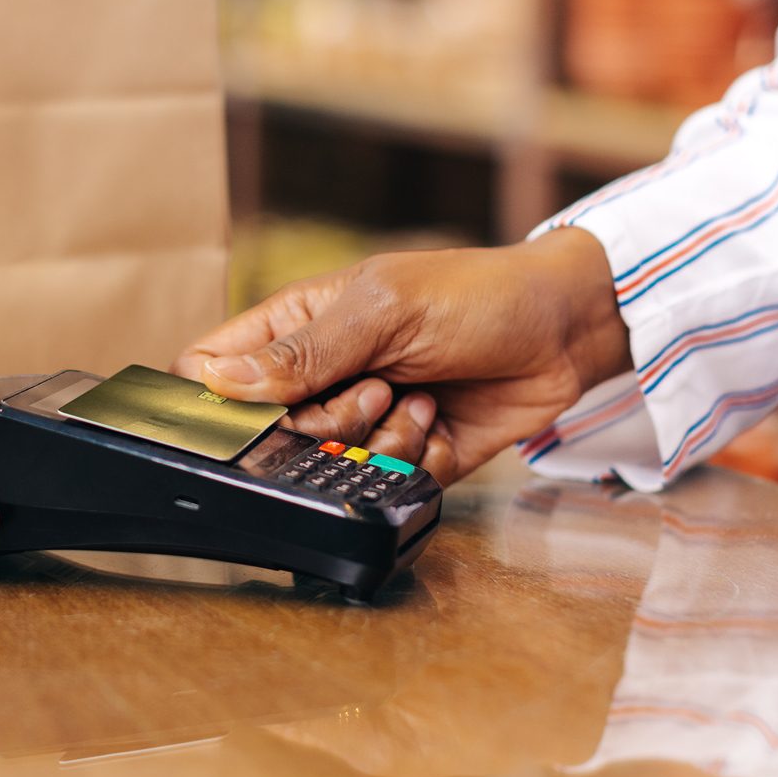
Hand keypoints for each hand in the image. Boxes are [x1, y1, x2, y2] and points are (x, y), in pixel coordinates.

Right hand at [172, 229, 630, 482]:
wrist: (563, 331)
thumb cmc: (473, 294)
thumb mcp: (382, 311)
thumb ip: (303, 352)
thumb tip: (219, 378)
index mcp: (298, 325)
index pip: (214, 367)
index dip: (214, 397)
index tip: (251, 411)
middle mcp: (323, 376)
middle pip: (273, 434)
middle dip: (325, 422)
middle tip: (376, 386)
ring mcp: (364, 416)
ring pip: (329, 464)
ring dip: (377, 440)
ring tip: (419, 398)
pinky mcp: (407, 453)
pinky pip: (384, 482)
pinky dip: (413, 461)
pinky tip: (440, 421)